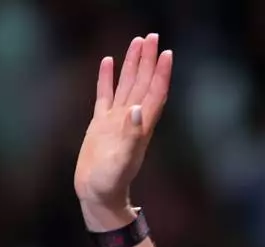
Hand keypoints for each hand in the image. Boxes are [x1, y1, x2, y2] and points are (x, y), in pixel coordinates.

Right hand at [74, 34, 172, 227]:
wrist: (97, 193)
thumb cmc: (111, 181)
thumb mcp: (122, 159)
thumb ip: (131, 135)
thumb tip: (138, 110)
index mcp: (140, 126)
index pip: (154, 94)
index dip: (161, 74)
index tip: (167, 53)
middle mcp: (132, 119)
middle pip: (143, 83)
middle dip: (148, 60)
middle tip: (153, 37)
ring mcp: (116, 120)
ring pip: (127, 85)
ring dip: (133, 64)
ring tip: (137, 42)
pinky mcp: (101, 123)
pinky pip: (105, 94)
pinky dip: (107, 77)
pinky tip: (108, 61)